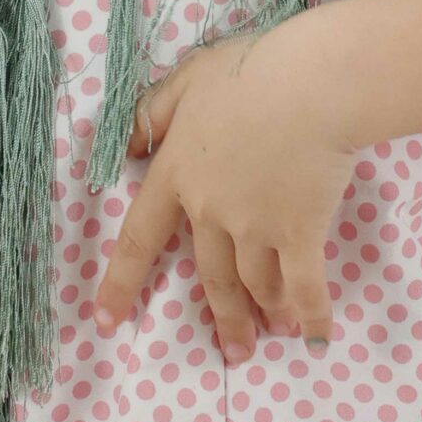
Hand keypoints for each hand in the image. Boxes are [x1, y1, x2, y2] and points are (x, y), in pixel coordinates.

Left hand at [89, 23, 356, 359]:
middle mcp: (210, 209)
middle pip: (210, 275)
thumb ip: (154, 113)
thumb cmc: (251, 71)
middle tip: (234, 350)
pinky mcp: (300, 232)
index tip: (105, 321)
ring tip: (275, 332)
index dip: (121, 281)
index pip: (140, 236)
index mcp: (177, 173)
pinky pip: (304, 285)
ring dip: (265, 311)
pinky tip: (316, 337)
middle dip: (223, 317)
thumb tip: (129, 148)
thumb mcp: (188, 79)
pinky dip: (311, 314)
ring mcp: (255, 226)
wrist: (310, 84)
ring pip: (255, 282)